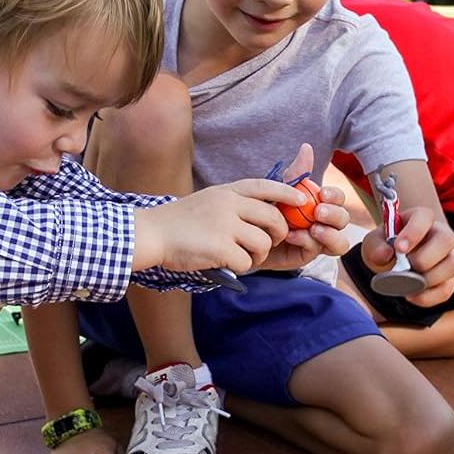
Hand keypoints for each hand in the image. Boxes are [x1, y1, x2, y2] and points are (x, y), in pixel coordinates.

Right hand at [135, 180, 296, 273]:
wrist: (151, 233)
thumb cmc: (180, 222)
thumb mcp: (209, 200)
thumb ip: (233, 203)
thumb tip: (265, 211)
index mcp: (227, 191)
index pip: (265, 186)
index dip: (287, 192)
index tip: (302, 200)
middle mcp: (228, 204)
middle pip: (273, 218)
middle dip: (278, 234)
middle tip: (268, 243)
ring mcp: (224, 225)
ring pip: (263, 243)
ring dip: (258, 255)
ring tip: (243, 256)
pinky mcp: (219, 247)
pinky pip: (246, 262)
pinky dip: (240, 267)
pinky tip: (226, 264)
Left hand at [259, 142, 351, 270]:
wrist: (247, 229)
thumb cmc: (266, 207)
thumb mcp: (280, 188)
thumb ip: (295, 173)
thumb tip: (306, 147)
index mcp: (321, 203)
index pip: (338, 199)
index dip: (335, 196)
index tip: (323, 194)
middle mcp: (324, 222)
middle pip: (343, 219)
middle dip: (334, 215)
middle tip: (318, 211)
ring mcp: (318, 240)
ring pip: (339, 241)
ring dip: (330, 234)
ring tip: (314, 228)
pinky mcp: (307, 255)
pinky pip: (316, 250)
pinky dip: (307, 242)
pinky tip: (291, 236)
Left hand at [361, 204, 453, 307]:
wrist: (395, 261)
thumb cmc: (387, 247)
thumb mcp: (374, 243)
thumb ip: (375, 246)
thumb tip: (386, 255)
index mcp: (422, 219)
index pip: (425, 217)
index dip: (414, 232)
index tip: (398, 248)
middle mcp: (441, 234)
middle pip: (446, 239)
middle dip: (424, 258)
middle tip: (405, 268)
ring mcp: (449, 256)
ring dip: (430, 278)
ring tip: (408, 284)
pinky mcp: (449, 279)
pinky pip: (447, 289)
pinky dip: (428, 296)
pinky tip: (411, 295)